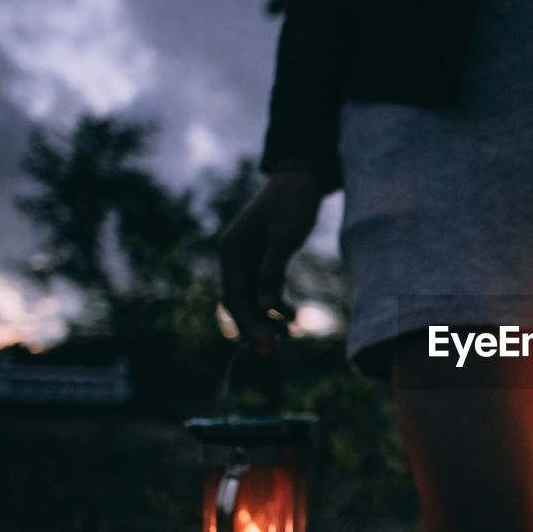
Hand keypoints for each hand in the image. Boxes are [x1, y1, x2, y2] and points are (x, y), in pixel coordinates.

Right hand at [218, 165, 326, 352]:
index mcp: (231, 249)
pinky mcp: (262, 261)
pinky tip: (291, 317)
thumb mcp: (285, 235)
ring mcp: (246, 260)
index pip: (234, 296)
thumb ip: (272, 269)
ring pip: (250, 300)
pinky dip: (274, 306)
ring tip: (289, 334)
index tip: (265, 344)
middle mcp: (234, 257)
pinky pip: (263, 291)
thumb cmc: (293, 202)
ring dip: (266, 319)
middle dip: (255, 327)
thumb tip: (264, 305)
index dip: (248, 323)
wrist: (300, 179)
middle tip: (273, 351)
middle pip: (238, 302)